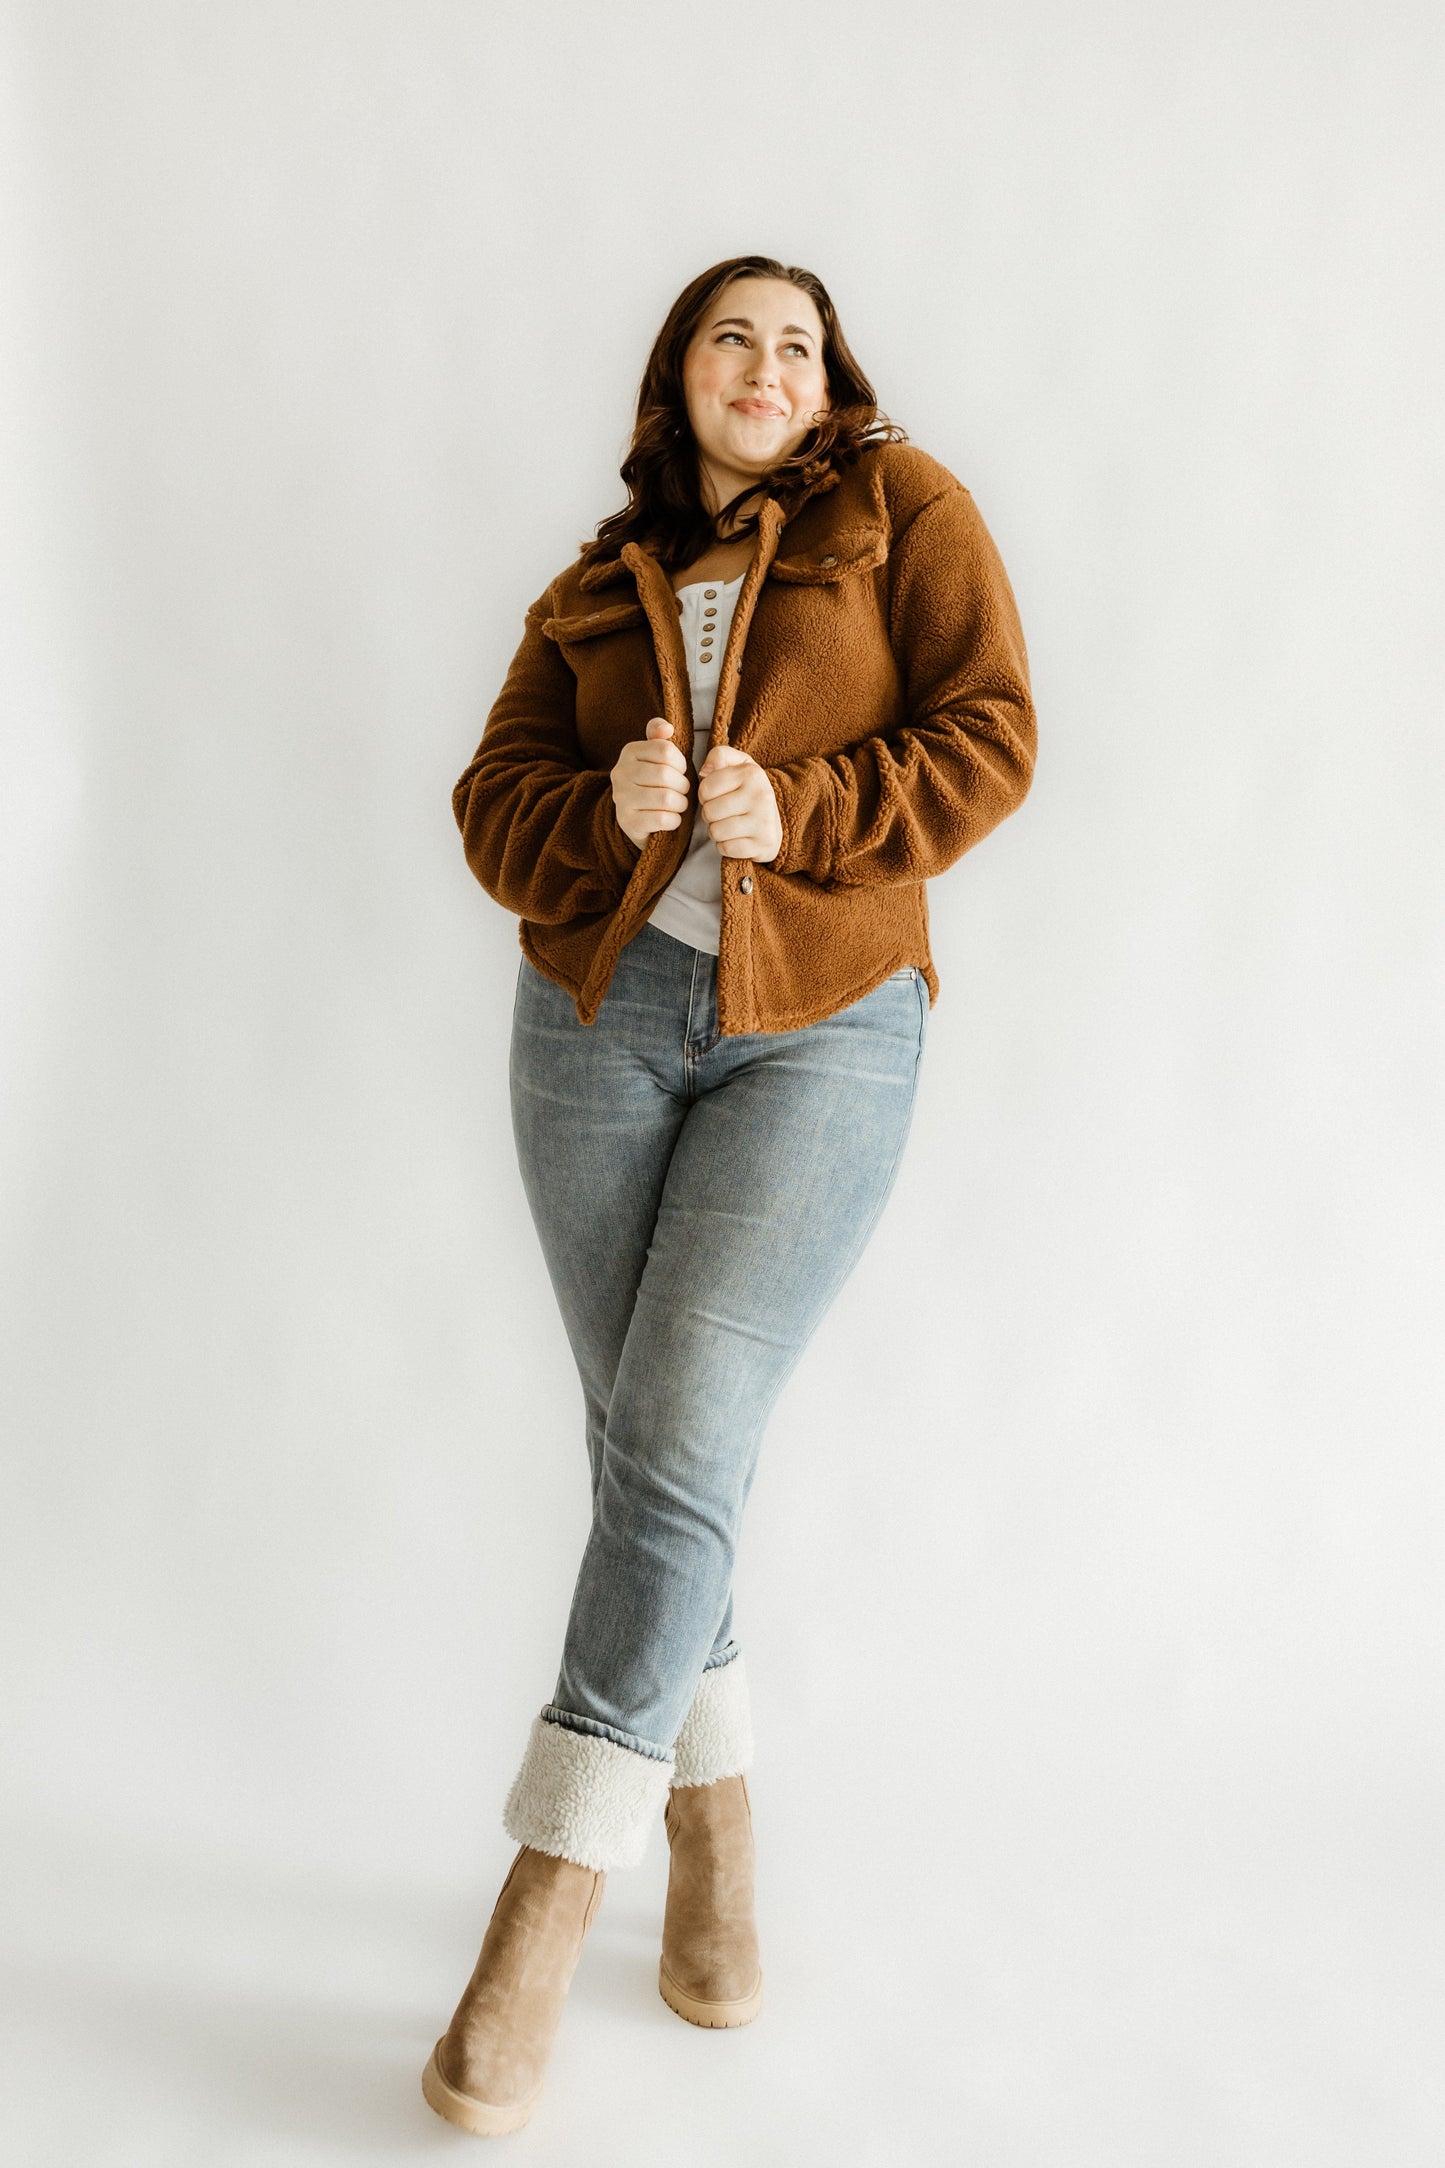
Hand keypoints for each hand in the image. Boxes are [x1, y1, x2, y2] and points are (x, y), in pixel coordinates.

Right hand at [611, 717, 689, 848]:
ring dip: (681, 804)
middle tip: (681, 791)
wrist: (637, 819)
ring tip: (678, 804)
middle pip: (666, 775)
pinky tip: (671, 819)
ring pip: (666, 798)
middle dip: (683, 786)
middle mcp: (620, 773)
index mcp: (629, 752)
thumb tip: (667, 728)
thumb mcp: (656, 757)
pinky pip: (663, 819)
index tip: (679, 772)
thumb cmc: (653, 783)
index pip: (666, 751)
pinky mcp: (628, 822)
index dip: (681, 764)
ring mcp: (621, 798)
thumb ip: (659, 736)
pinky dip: (675, 820)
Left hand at [697, 745, 782, 863]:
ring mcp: (764, 821)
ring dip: (716, 831)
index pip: (705, 789)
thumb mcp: (737, 766)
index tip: (718, 795)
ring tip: (729, 825)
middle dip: (710, 815)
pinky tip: (737, 838)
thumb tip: (704, 771)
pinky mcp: (764, 844)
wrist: (773, 822)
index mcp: (752, 773)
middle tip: (724, 813)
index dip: (705, 795)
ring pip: (715, 832)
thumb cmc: (747, 791)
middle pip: (709, 812)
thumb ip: (719, 756)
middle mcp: (761, 795)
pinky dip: (726, 846)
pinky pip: (726, 848)